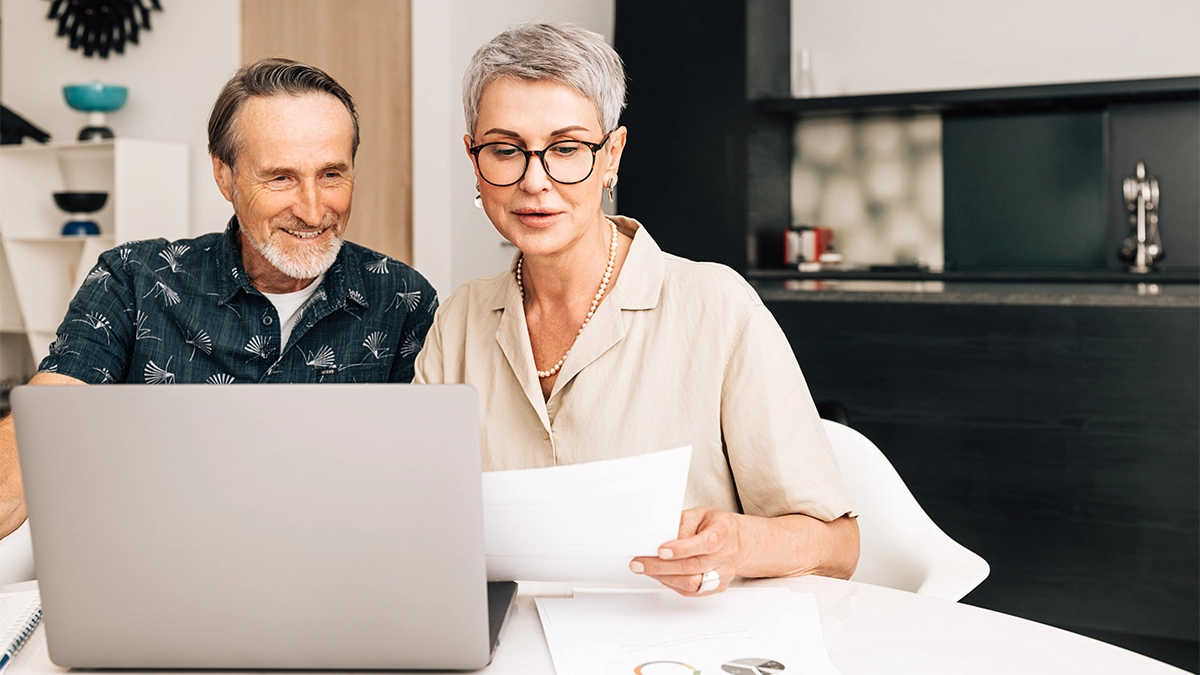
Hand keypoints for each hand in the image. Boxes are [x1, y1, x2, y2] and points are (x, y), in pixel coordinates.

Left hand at [628, 506, 743, 595]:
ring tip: (646, 569)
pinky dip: (672, 584)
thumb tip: (662, 541)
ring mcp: (723, 574)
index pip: (706, 543)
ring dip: (664, 578)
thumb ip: (682, 526)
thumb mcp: (699, 514)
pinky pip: (693, 591)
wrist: (738, 540)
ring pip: (692, 583)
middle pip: (694, 566)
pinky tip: (660, 576)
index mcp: (724, 531)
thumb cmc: (716, 525)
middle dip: (662, 566)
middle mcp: (727, 555)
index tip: (661, 550)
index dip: (682, 549)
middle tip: (640, 563)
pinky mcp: (717, 587)